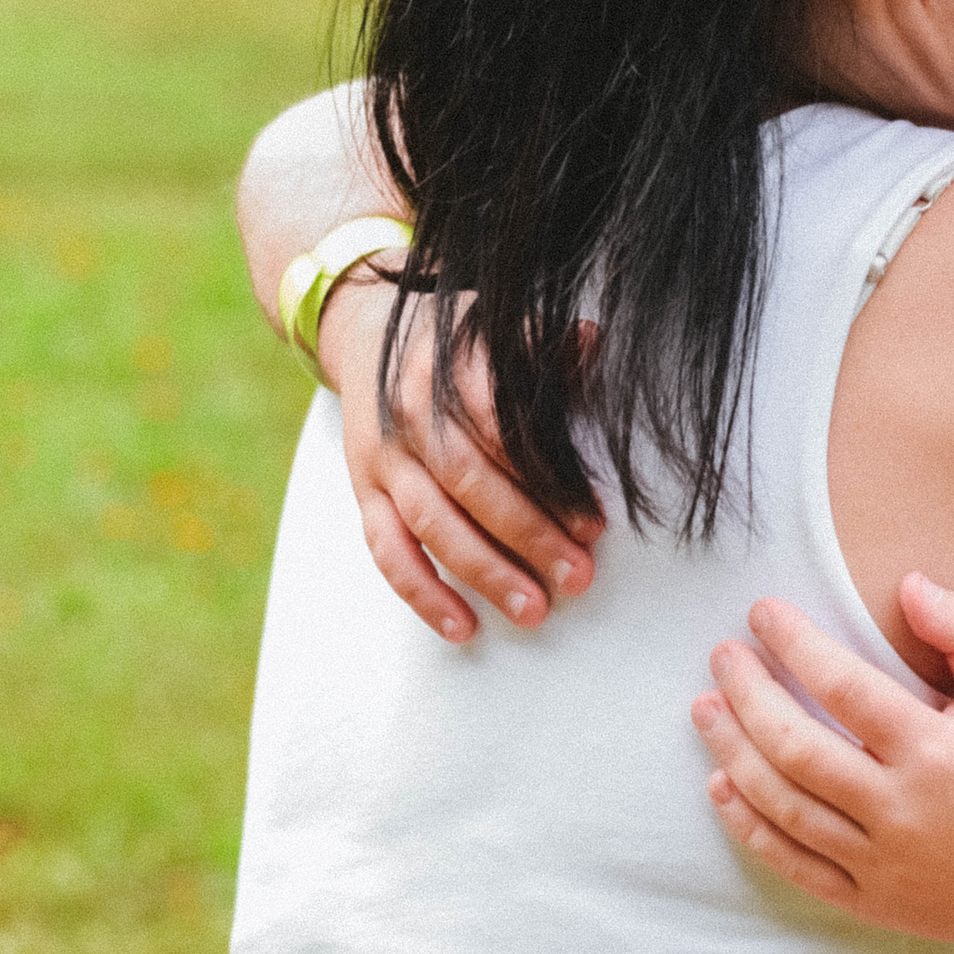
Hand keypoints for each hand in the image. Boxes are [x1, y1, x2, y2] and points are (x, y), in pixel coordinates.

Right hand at [318, 272, 601, 640]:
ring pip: (431, 526)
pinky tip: (463, 628)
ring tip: (534, 611)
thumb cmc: (452, 338)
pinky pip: (388, 552)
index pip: (503, 434)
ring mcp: (384, 461)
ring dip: (484, 574)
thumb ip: (541, 342)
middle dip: (527, 537)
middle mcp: (412, 419)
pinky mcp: (365, 493)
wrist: (361, 331)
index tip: (592, 521)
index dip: (548, 480)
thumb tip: (591, 340)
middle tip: (578, 576)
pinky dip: (422, 594)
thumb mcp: (493, 325)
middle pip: (471, 486)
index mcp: (449, 372)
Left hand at [690, 573, 953, 947]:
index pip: (845, 687)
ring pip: (783, 807)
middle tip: (722, 656)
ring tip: (705, 709)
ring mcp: (880, 862)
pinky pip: (792, 864)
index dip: (796, 643)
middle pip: (797, 748)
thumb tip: (910, 583)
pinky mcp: (869, 901)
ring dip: (733, 754)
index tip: (763, 612)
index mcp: (935, 752)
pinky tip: (721, 785)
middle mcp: (900, 810)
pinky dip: (748, 826)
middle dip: (748, 695)